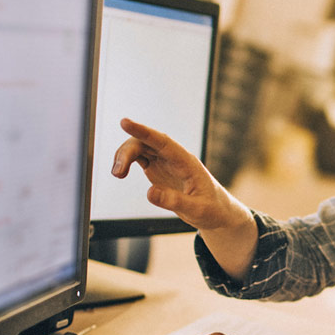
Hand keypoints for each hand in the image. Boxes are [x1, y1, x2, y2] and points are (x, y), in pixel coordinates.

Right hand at [110, 118, 237, 230]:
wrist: (217, 212)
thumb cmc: (211, 209)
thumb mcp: (196, 210)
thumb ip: (174, 201)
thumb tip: (149, 192)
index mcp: (187, 162)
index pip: (163, 142)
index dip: (144, 131)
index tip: (125, 123)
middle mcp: (175, 158)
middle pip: (146, 143)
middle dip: (127, 152)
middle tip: (117, 173)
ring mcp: (166, 162)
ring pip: (140, 148)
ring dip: (124, 157)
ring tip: (117, 175)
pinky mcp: (159, 169)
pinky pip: (140, 157)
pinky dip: (127, 162)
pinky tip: (120, 173)